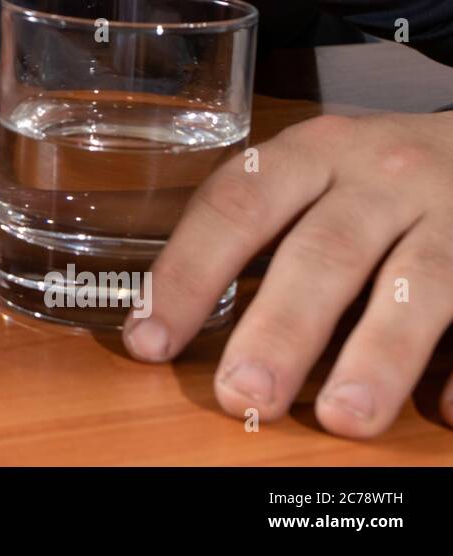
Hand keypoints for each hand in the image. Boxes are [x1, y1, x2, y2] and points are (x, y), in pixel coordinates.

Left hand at [122, 111, 452, 437]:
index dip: (187, 274)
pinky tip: (445, 410)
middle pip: (324, 253)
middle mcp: (379, 177)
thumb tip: (162, 328)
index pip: (235, 207)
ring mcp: (451, 214)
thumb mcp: (304, 173)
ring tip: (341, 419)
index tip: (149, 339)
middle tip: (242, 394)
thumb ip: (248, 234)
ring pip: (417, 286)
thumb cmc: (366, 175)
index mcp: (309, 154)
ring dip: (378, 357)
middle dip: (280, 330)